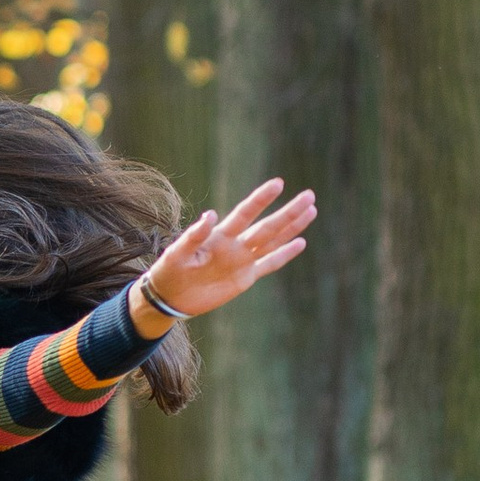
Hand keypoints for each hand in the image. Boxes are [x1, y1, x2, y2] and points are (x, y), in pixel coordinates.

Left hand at [139, 179, 314, 323]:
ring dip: (291, 227)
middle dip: (288, 212)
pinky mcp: (245, 278)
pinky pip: (269, 264)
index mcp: (219, 236)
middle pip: (267, 226)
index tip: (278, 184)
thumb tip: (210, 214)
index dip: (261, 199)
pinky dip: (284, 255)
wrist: (169, 296)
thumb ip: (194, 235)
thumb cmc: (169, 271)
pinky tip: (300, 242)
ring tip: (311, 210)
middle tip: (309, 195)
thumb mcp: (177, 252)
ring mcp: (242, 260)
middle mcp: (235, 245)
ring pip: (273, 241)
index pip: (245, 213)